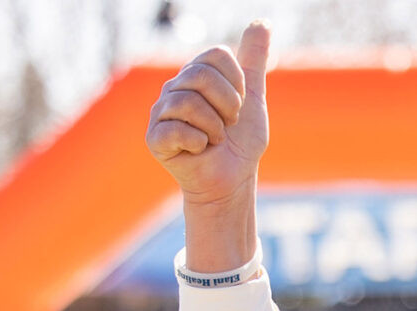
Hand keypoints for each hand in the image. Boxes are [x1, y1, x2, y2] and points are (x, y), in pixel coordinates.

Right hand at [146, 22, 268, 269]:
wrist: (232, 182)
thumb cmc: (240, 143)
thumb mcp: (253, 98)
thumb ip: (254, 60)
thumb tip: (261, 22)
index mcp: (195, 73)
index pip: (217, 55)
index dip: (237, 83)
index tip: (239, 106)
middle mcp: (175, 87)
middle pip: (201, 75)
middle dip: (227, 105)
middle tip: (228, 126)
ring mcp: (161, 112)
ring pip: (190, 102)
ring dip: (215, 128)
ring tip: (215, 140)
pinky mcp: (155, 138)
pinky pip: (176, 129)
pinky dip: (198, 142)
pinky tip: (200, 150)